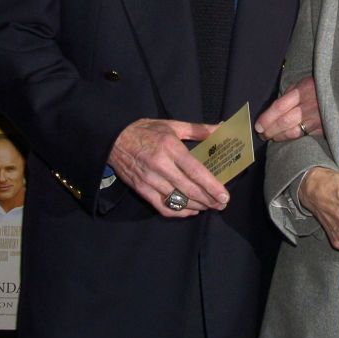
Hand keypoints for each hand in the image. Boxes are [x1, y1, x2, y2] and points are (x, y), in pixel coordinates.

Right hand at [108, 118, 229, 216]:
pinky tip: (190, 210)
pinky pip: (163, 207)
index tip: (224, 195)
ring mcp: (150, 180)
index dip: (211, 186)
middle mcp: (160, 166)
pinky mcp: (141, 189)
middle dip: (209, 200)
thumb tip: (221, 128)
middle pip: (189, 189)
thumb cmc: (146, 130)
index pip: (195, 171)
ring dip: (196, 206)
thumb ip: (198, 129)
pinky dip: (179, 212)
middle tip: (222, 204)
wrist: (114, 138)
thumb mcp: (173, 125)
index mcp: (170, 148)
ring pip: (177, 200)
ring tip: (209, 206)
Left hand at [255, 75, 322, 141]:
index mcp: (303, 90)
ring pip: (293, 132)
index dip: (267, 118)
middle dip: (270, 130)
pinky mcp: (324, 129)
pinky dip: (292, 138)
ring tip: (270, 137)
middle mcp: (309, 105)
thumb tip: (275, 108)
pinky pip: (304, 136)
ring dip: (279, 136)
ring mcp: (318, 118)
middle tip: (261, 134)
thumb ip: (290, 93)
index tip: (258, 125)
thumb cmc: (320, 87)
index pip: (279, 106)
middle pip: (284, 121)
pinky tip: (285, 138)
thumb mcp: (304, 83)